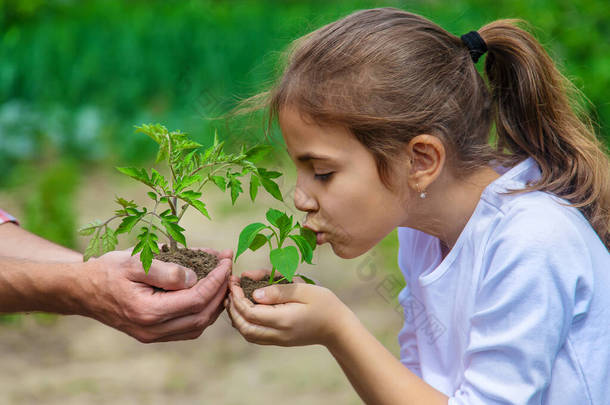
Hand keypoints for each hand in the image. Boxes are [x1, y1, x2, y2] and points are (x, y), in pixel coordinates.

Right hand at [79, 247, 232, 342]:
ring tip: (222, 277)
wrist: (82, 289)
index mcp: (149, 311)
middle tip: (228, 266)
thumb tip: (196, 277)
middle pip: (202, 315)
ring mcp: (153, 335)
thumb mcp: (136, 261)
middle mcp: (153, 329)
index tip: (226, 260)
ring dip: (215, 302)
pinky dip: (203, 311)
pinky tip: (208, 291)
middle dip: (221, 289)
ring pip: (198, 325)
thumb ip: (167, 270)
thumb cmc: (108, 270)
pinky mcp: (154, 334)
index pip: (196, 299)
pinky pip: (188, 328)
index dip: (216, 279)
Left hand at [225, 269, 349, 346]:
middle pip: (244, 326)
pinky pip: (255, 336)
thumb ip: (279, 291)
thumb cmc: (325, 304)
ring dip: (236, 317)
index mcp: (283, 320)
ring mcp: (278, 340)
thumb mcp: (304, 290)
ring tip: (233, 297)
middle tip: (230, 288)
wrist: (338, 328)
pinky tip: (244, 309)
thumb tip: (254, 293)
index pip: (250, 312)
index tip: (234, 280)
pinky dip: (245, 323)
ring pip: (247, 334)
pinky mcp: (279, 340)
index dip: (237, 296)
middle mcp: (278, 333)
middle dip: (232, 307)